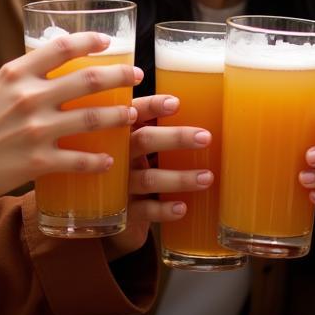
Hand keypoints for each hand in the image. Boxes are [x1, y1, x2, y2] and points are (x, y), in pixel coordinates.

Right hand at [0, 31, 139, 204]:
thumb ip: (25, 75)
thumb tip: (56, 59)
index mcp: (16, 73)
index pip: (62, 46)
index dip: (90, 41)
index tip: (109, 42)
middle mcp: (28, 97)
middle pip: (87, 79)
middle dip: (119, 75)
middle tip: (136, 75)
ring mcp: (35, 130)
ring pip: (92, 118)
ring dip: (118, 115)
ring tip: (132, 114)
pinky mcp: (37, 162)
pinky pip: (79, 159)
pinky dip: (98, 160)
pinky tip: (111, 159)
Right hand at [102, 93, 212, 259]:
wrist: (106, 210)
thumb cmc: (133, 166)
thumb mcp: (139, 144)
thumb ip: (159, 128)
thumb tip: (205, 108)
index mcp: (124, 132)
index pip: (135, 112)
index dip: (153, 106)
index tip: (176, 103)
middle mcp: (118, 154)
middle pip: (144, 141)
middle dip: (176, 138)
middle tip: (206, 138)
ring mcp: (120, 183)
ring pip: (149, 178)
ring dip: (180, 178)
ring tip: (207, 177)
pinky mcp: (124, 211)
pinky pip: (145, 210)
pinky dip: (164, 209)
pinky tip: (182, 208)